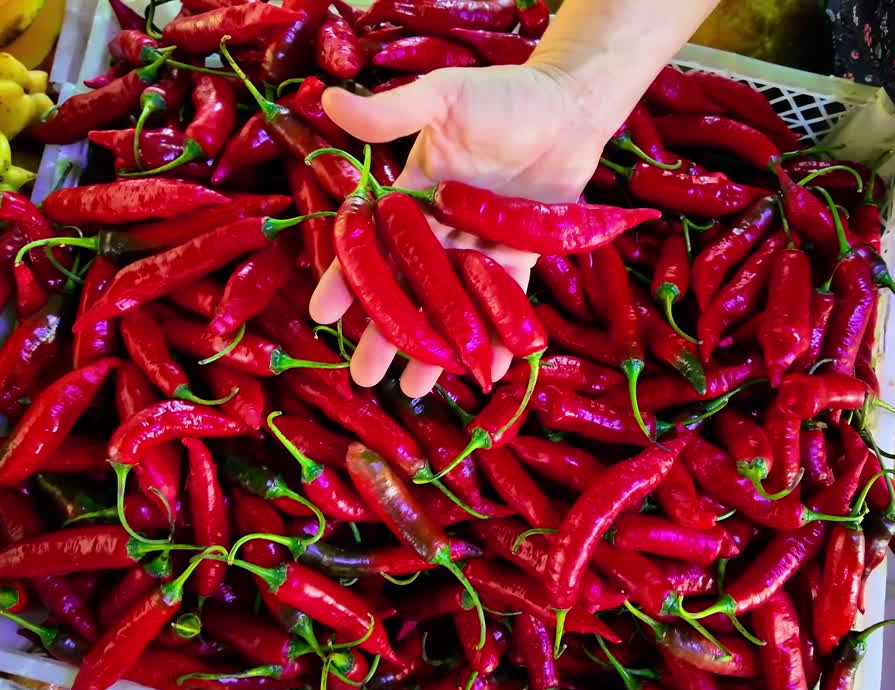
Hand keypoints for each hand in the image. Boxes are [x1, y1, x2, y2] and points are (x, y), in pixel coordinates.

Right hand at [311, 63, 611, 396]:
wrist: (570, 105)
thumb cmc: (506, 95)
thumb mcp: (444, 97)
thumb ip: (393, 111)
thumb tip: (332, 101)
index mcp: (412, 195)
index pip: (372, 245)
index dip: (348, 279)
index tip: (324, 315)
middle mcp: (441, 227)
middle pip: (408, 288)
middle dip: (386, 331)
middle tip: (363, 374)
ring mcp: (480, 245)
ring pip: (451, 304)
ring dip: (435, 345)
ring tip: (414, 389)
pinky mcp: (519, 255)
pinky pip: (504, 302)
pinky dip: (497, 334)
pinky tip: (487, 370)